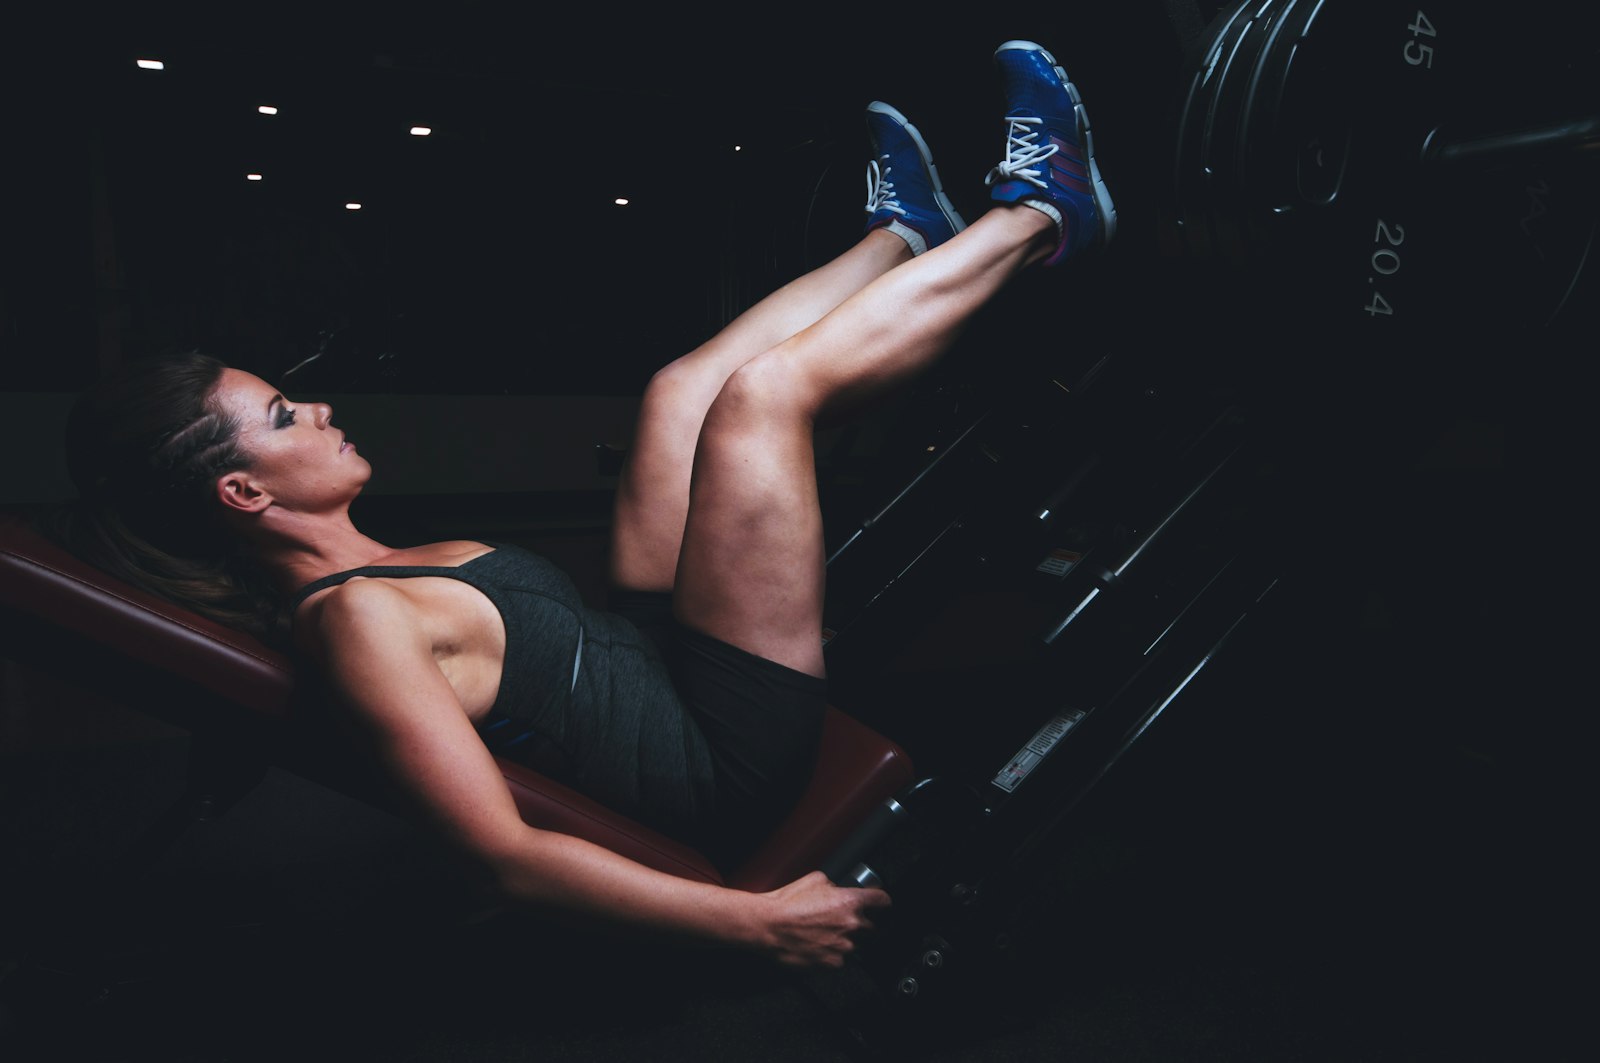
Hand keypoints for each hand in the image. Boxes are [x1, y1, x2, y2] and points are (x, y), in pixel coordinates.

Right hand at [754, 870, 891, 968]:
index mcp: (851, 901)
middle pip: (872, 927)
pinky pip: (840, 959)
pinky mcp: (832, 963)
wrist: (768, 926)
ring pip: (856, 945)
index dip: (882, 902)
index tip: (881, 905)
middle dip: (861, 924)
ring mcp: (843, 946)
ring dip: (845, 940)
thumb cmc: (787, 902)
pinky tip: (818, 945)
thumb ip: (835, 885)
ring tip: (824, 934)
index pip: (883, 901)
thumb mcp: (815, 879)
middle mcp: (852, 925)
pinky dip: (833, 954)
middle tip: (841, 921)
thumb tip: (839, 890)